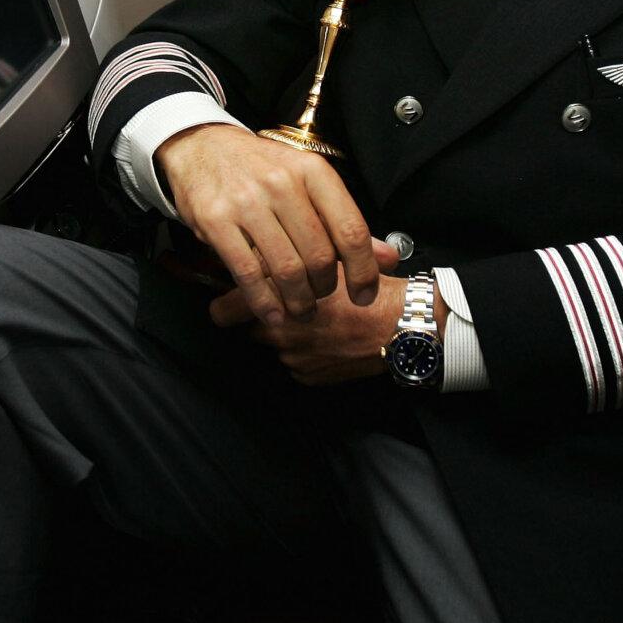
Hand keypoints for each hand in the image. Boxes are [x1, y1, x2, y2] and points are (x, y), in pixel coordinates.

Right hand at [155, 124, 378, 327]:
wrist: (203, 146)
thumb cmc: (262, 169)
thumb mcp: (307, 183)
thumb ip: (344, 222)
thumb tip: (389, 259)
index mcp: (313, 172)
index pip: (351, 230)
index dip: (363, 272)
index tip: (364, 296)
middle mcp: (282, 183)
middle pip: (320, 256)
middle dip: (325, 289)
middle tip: (321, 298)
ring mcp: (247, 201)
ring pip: (286, 269)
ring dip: (298, 302)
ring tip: (301, 310)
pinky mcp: (215, 220)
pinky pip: (248, 273)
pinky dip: (265, 302)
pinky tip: (273, 314)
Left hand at [211, 240, 405, 385]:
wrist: (401, 324)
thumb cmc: (366, 285)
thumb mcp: (327, 255)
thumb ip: (289, 253)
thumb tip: (257, 248)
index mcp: (279, 299)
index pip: (226, 308)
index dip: (223, 302)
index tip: (221, 300)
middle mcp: (279, 330)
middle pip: (247, 325)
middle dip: (256, 314)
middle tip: (275, 303)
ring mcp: (292, 356)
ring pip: (272, 343)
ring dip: (283, 332)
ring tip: (313, 319)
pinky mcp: (306, 375)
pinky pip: (294, 362)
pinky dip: (303, 351)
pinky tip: (325, 337)